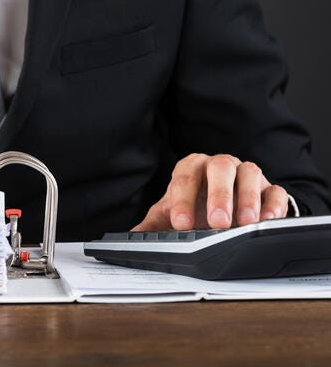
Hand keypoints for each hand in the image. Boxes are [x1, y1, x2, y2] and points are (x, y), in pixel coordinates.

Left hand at [132, 153, 289, 230]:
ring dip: (248, 198)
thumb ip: (152, 226)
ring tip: (244, 224)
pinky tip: (266, 221)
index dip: (182, 199)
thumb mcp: (170, 215)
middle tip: (217, 222)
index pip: (185, 176)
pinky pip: (275, 191)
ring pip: (250, 173)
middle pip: (221, 167)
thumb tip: (131, 240)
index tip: (181, 224)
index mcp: (191, 168)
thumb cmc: (193, 207)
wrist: (221, 206)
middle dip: (219, 194)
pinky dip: (273, 205)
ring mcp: (246, 174)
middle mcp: (220, 165)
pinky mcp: (269, 188)